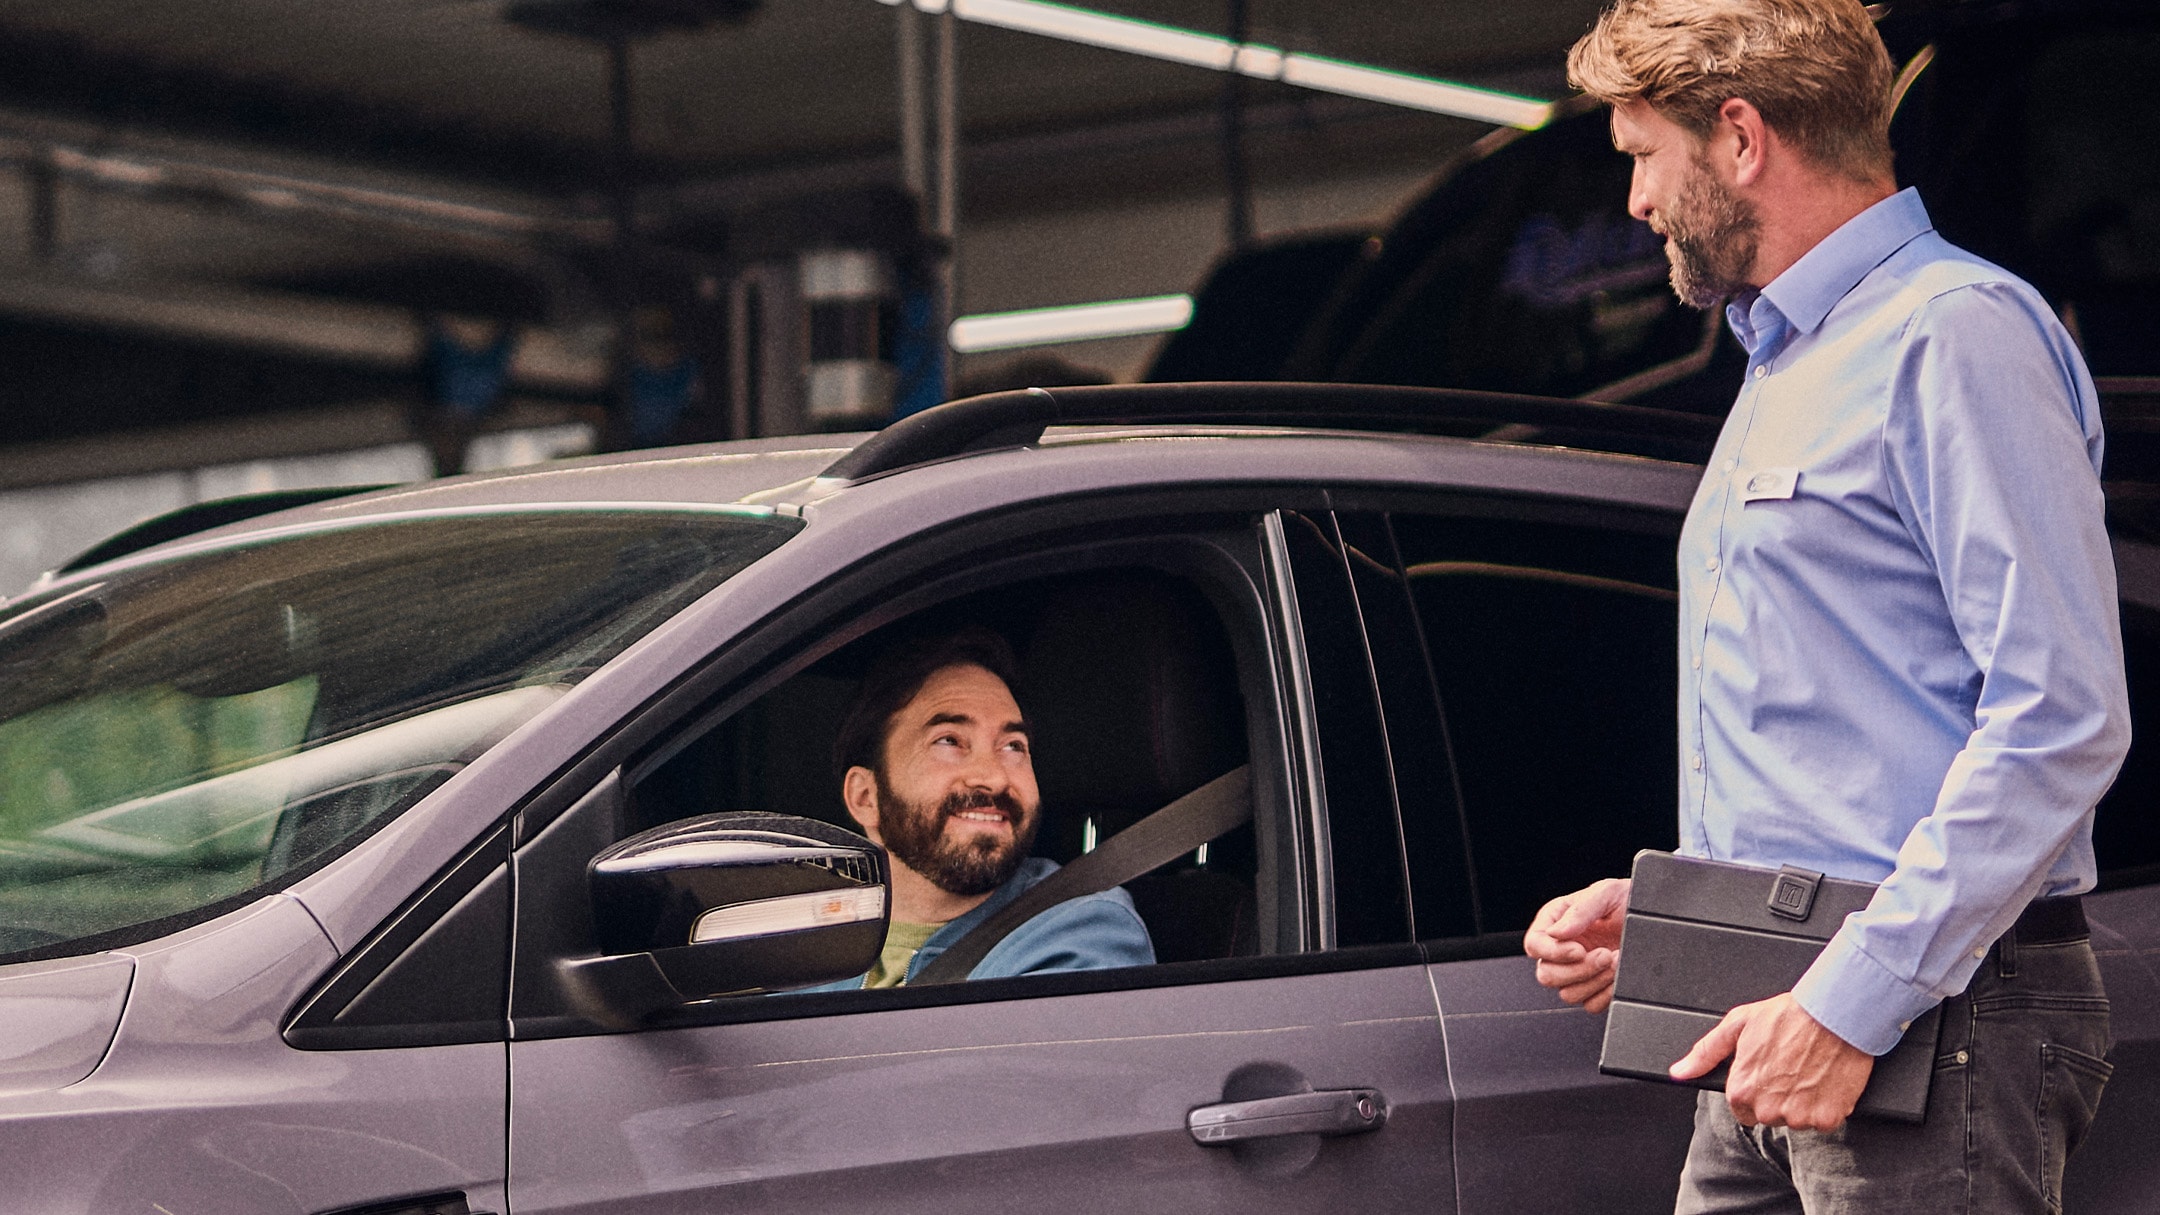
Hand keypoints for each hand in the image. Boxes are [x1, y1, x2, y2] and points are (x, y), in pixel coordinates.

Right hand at [1524, 878, 1629, 1012]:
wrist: (1658, 918)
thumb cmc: (1629, 900)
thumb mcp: (1606, 894)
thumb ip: (1580, 911)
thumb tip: (1556, 933)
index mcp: (1556, 923)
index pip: (1534, 944)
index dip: (1552, 952)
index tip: (1579, 950)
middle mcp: (1562, 949)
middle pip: (1547, 975)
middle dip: (1578, 970)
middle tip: (1605, 955)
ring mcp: (1578, 972)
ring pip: (1568, 993)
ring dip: (1595, 981)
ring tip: (1616, 961)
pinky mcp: (1596, 988)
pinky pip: (1591, 1005)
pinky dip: (1606, 994)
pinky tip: (1619, 975)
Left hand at [1669, 993, 1874, 1130]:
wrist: (1834, 1014)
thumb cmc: (1788, 1016)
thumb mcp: (1738, 1025)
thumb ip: (1706, 1053)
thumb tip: (1679, 1071)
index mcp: (1741, 1090)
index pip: (1742, 1110)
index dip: (1755, 1091)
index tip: (1767, 1074)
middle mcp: (1767, 1108)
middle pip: (1769, 1116)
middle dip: (1778, 1098)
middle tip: (1790, 1068)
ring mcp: (1798, 1116)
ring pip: (1797, 1120)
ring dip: (1803, 1103)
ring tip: (1808, 1070)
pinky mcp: (1827, 1118)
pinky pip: (1824, 1121)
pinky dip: (1827, 1106)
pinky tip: (1824, 1080)